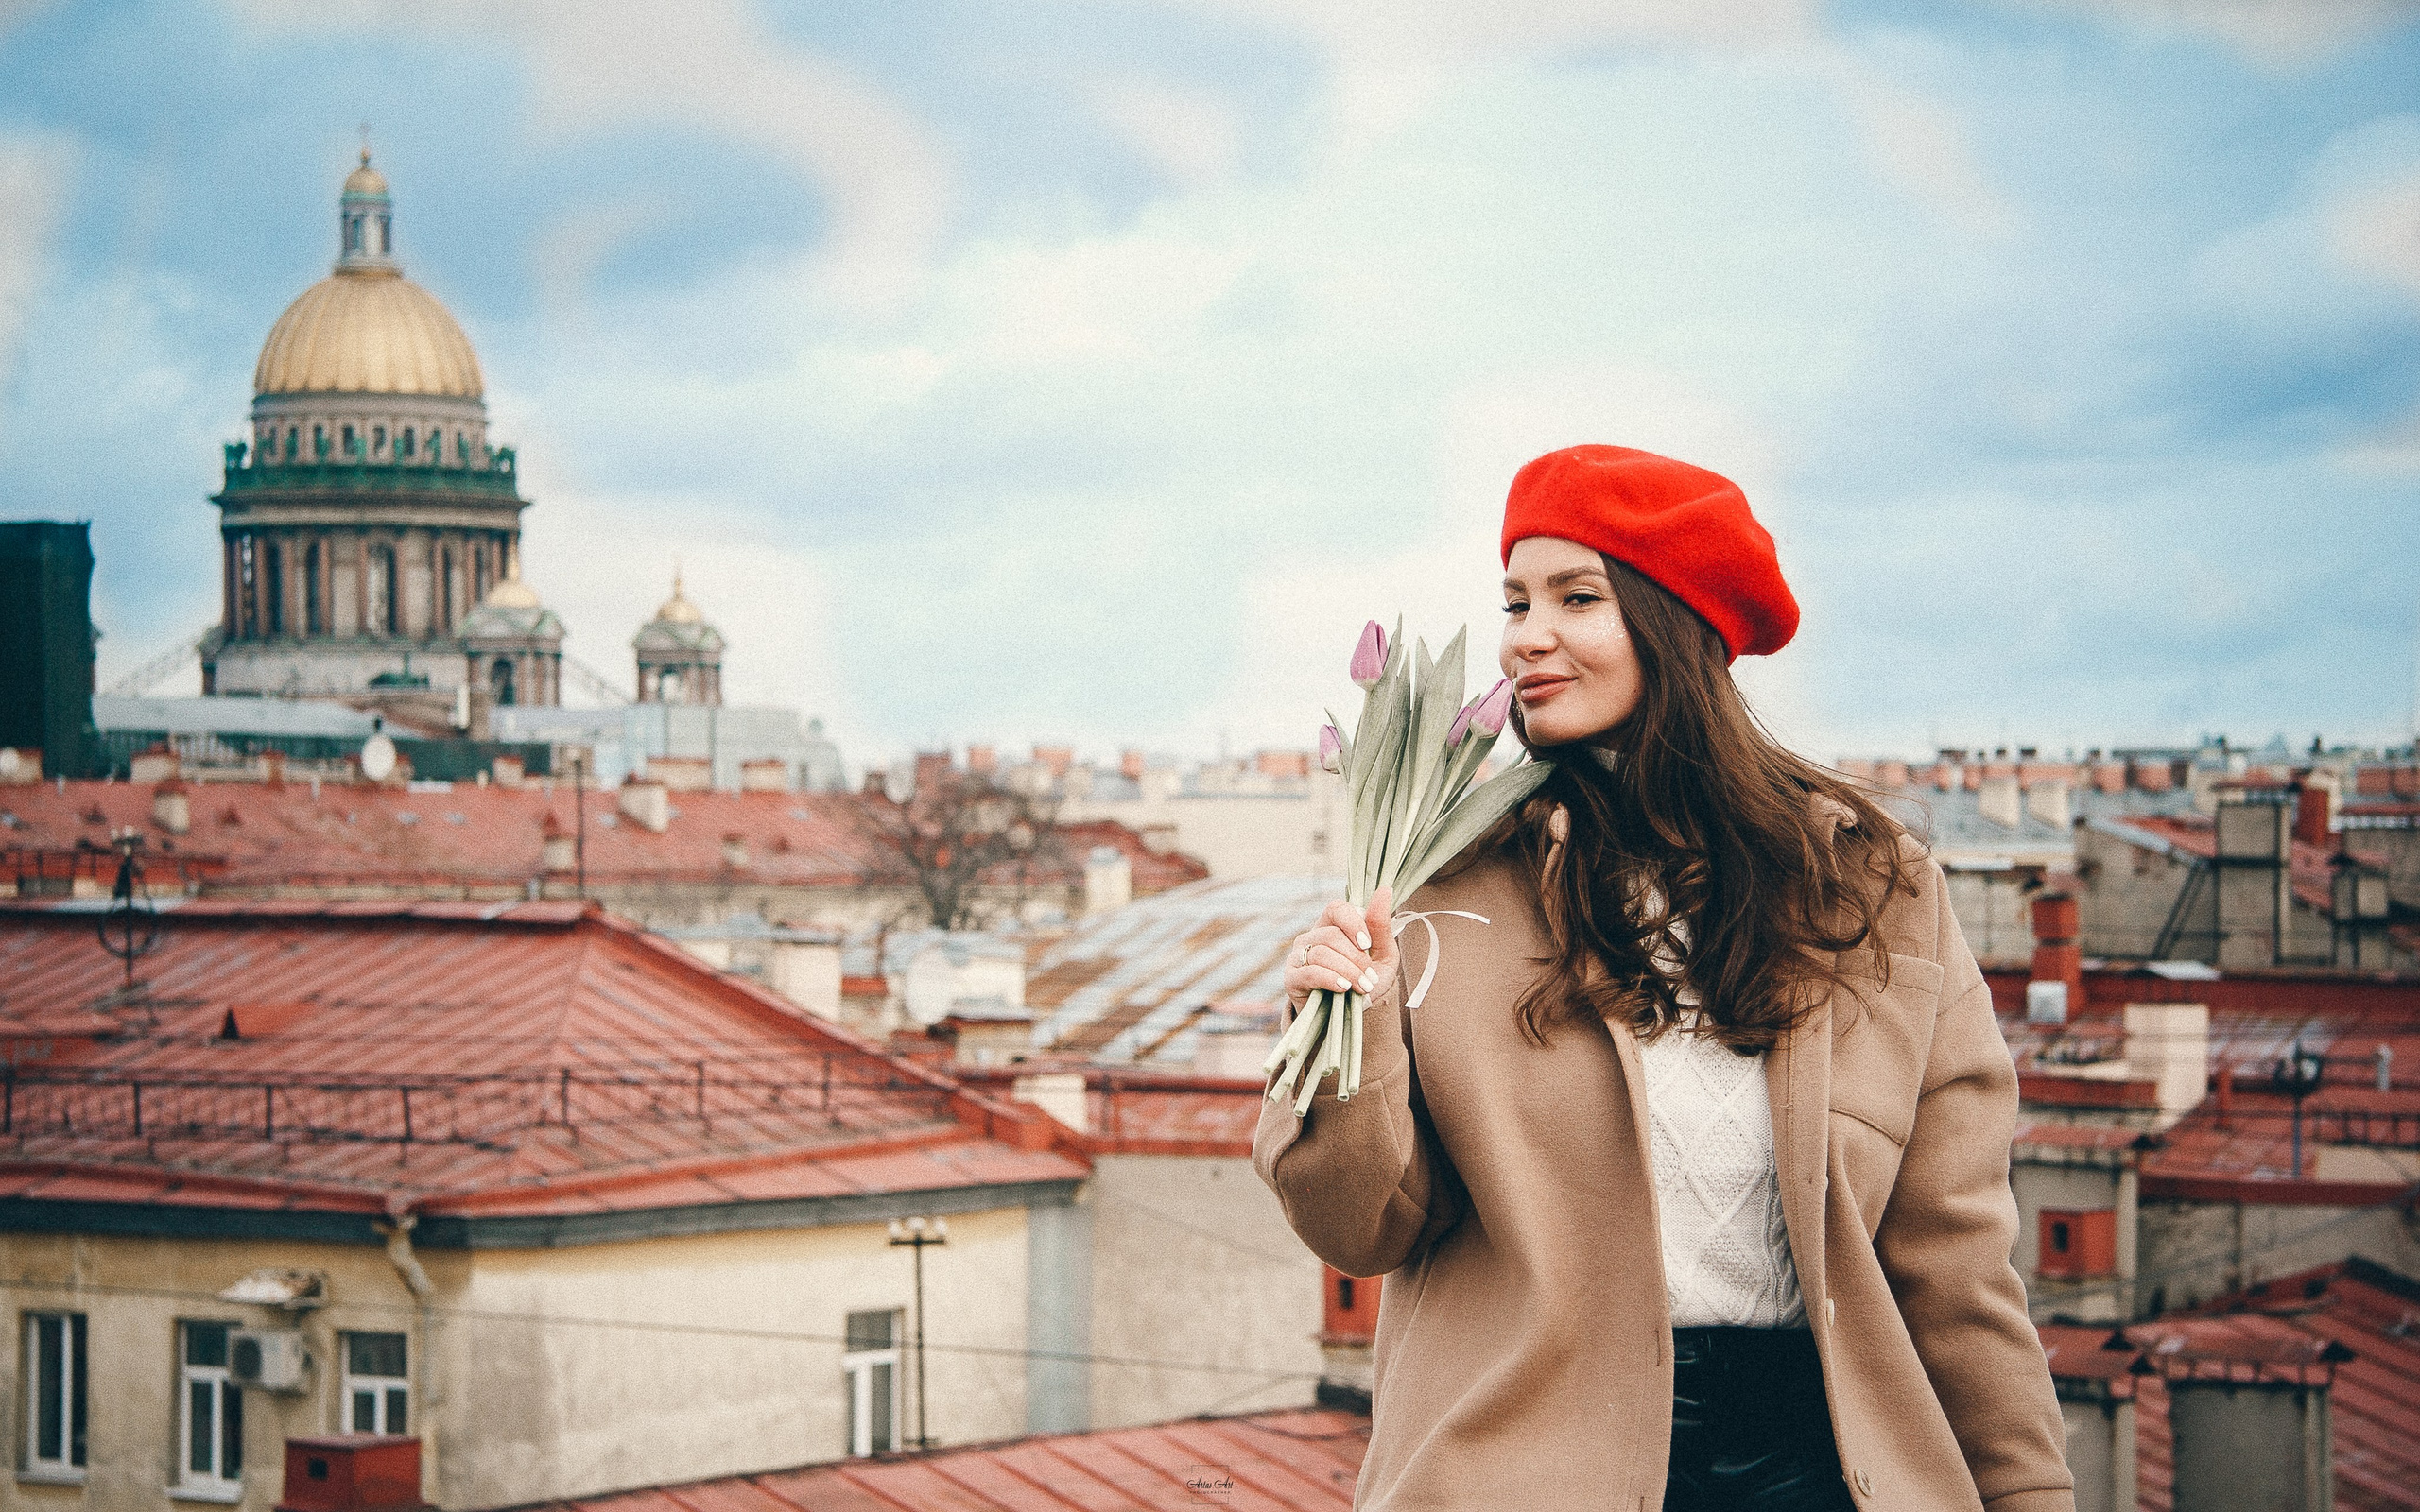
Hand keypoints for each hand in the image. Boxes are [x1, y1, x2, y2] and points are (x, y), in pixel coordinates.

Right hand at [1283, 887, 1398, 1013]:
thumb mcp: (1382, 955)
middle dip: (1356, 959)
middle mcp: (1312, 936)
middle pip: (1332, 936)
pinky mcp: (1292, 978)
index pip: (1336, 908)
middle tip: (1371, 978)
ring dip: (1348, 972)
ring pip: (1322, 953)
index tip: (1367, 945)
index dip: (1352, 923)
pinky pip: (1309, 972)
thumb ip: (1380, 925)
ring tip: (1362, 987)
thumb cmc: (1367, 981)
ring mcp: (1299, 956)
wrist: (1351, 1016)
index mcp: (1332, 925)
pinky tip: (1343, 988)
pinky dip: (1330, 979)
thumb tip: (1385, 889)